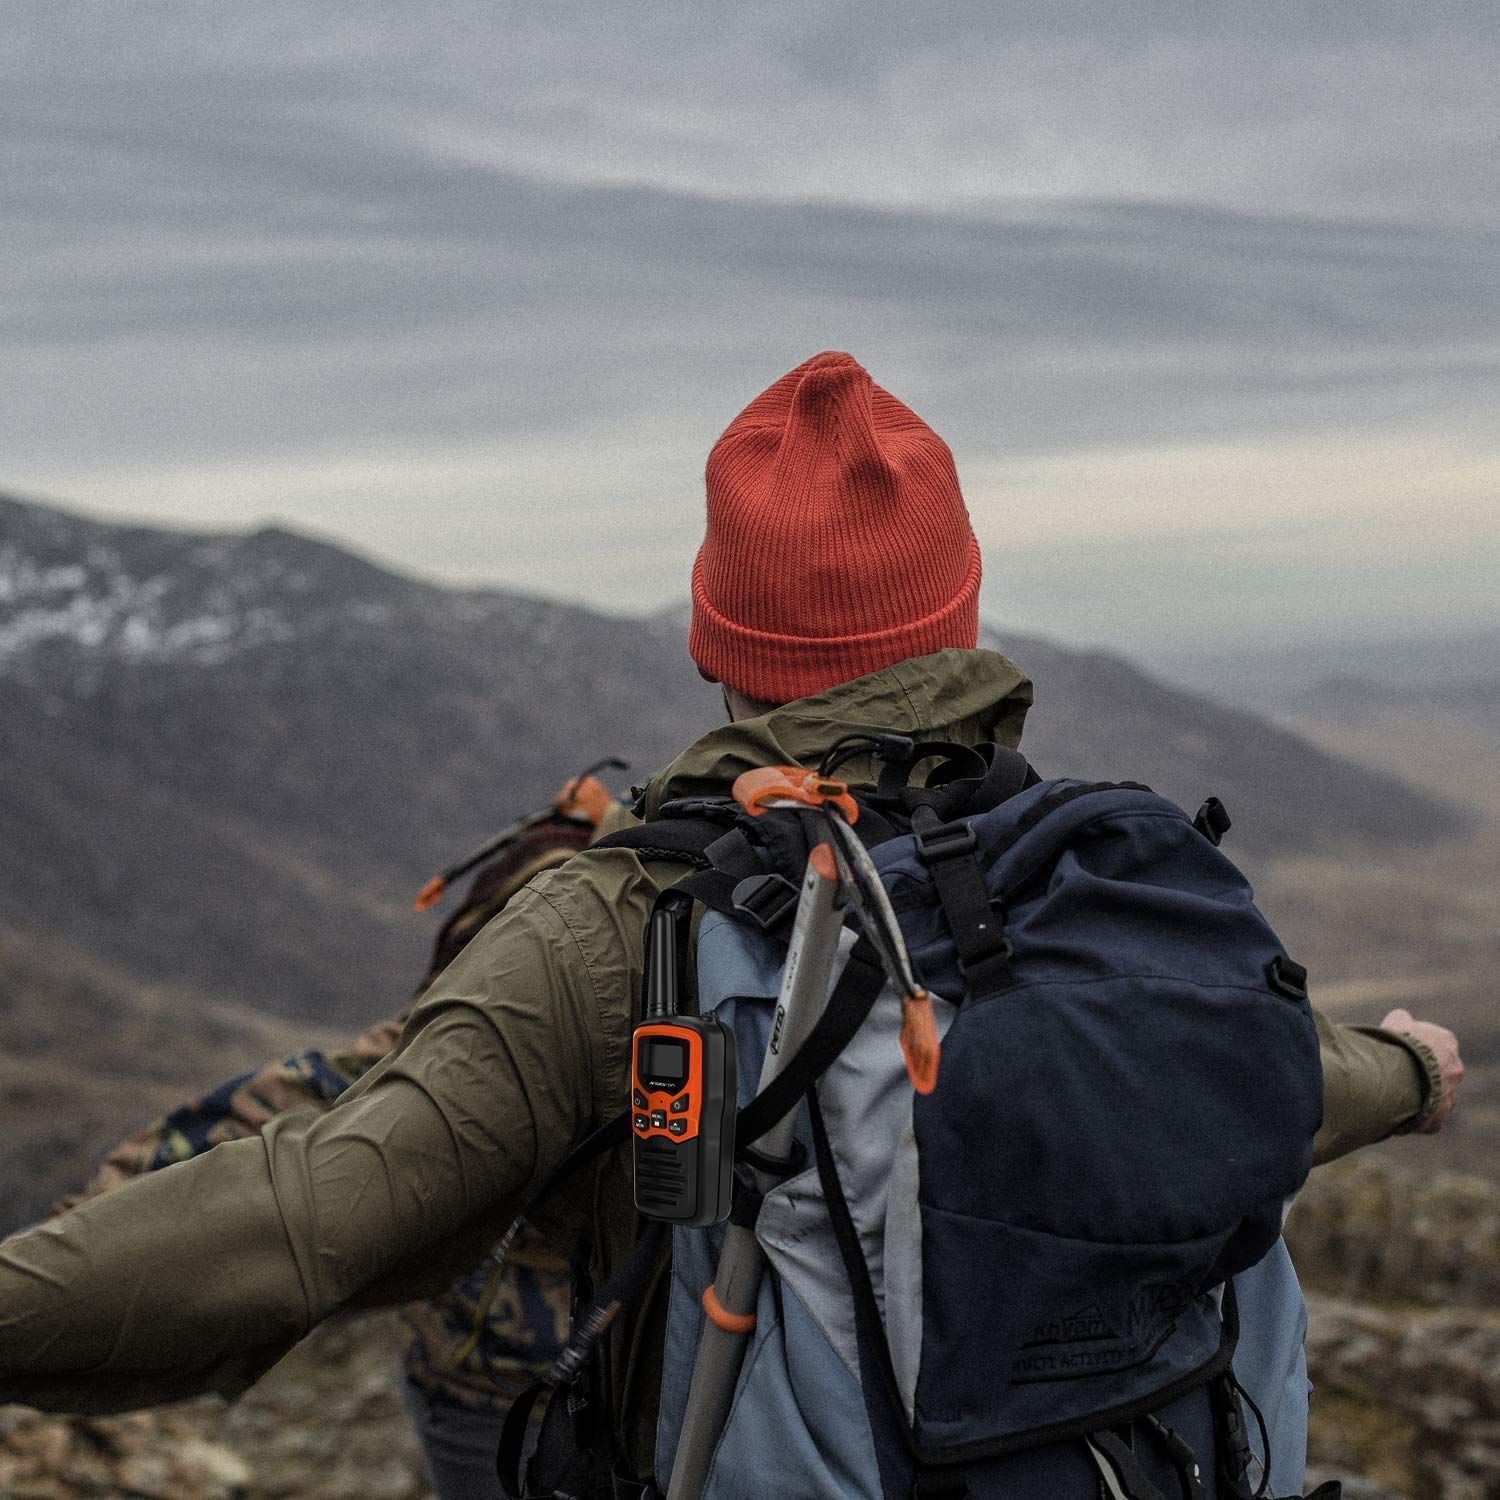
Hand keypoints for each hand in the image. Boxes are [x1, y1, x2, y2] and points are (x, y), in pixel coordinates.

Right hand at [1380, 1008, 1463, 1132]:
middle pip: (1437, 1069)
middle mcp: (1455, 1070)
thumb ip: (1402, 1019)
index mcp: (1447, 1043)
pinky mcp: (1437, 1119)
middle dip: (1419, 1070)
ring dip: (1416, 1092)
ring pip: (1432, 1095)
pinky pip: (1424, 1116)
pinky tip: (1394, 1107)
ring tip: (1392, 1089)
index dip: (1415, 1043)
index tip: (1399, 1045)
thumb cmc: (1396, 1046)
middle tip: (1394, 1069)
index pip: (1436, 1041)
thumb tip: (1402, 1018)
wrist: (1397, 1079)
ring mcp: (1449, 1096)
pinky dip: (1411, 1113)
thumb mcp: (1395, 1022)